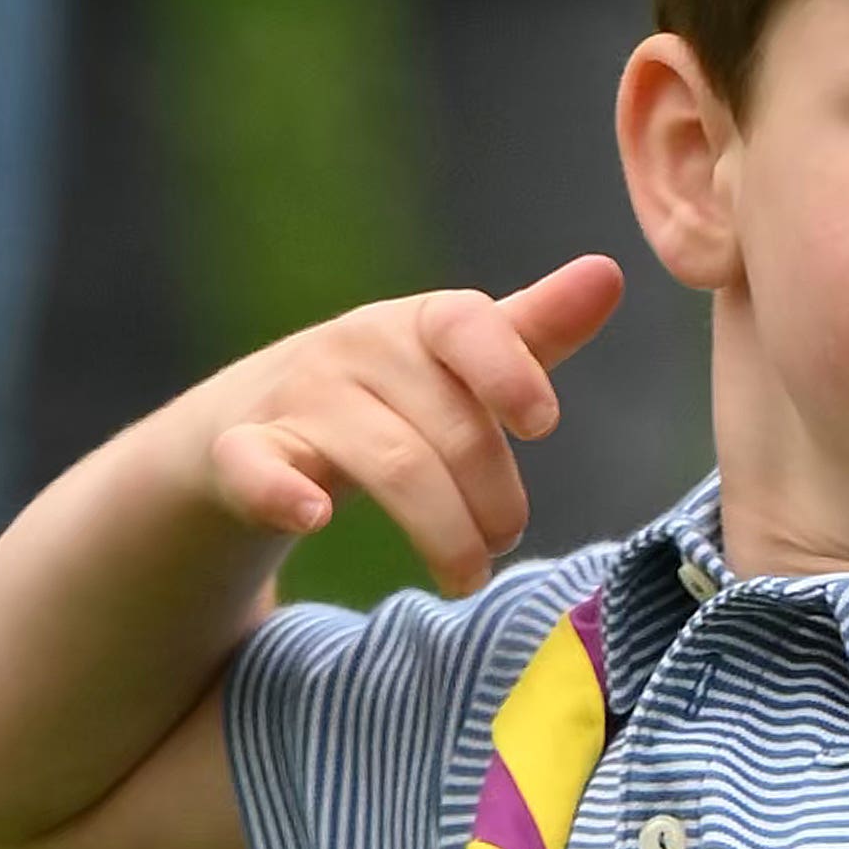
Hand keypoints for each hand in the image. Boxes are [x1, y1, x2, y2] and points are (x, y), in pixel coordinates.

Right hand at [199, 255, 627, 594]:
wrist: (243, 426)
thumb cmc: (384, 396)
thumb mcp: (455, 363)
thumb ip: (532, 332)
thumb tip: (608, 273)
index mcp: (416, 326)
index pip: (465, 324)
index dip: (509, 371)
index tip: (542, 426)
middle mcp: (354, 349)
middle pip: (446, 426)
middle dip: (491, 497)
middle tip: (506, 541)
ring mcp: (296, 399)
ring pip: (387, 463)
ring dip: (441, 530)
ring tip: (467, 575)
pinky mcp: (240, 452)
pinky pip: (257, 466)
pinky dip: (282, 492)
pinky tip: (314, 517)